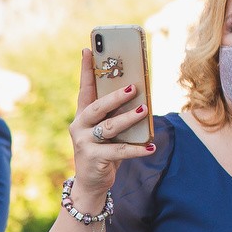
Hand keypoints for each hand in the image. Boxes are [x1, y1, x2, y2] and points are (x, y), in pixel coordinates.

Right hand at [66, 48, 154, 197]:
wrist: (91, 182)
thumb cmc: (104, 151)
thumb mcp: (108, 131)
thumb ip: (116, 116)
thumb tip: (143, 100)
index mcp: (83, 115)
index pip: (84, 88)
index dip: (86, 69)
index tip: (89, 49)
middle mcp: (80, 126)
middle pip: (97, 107)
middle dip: (114, 96)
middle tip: (132, 88)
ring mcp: (85, 143)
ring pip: (108, 127)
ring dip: (128, 118)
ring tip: (144, 110)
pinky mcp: (94, 158)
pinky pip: (119, 151)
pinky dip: (137, 149)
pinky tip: (151, 147)